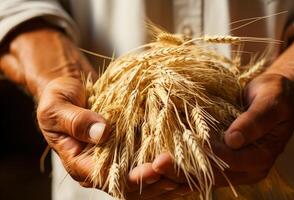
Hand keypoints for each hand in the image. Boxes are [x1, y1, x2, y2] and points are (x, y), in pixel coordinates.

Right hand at [0, 21, 188, 198]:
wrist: (68, 90)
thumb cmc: (58, 98)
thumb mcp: (57, 107)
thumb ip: (76, 121)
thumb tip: (103, 132)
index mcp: (80, 163)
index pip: (110, 180)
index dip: (135, 178)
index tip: (157, 167)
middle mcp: (99, 168)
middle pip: (130, 188)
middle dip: (156, 182)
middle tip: (181, 172)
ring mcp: (114, 160)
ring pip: (141, 182)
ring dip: (164, 180)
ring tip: (188, 175)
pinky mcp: (125, 150)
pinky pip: (144, 164)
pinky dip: (162, 168)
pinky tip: (182, 165)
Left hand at [131, 29, 293, 198]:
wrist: (280, 94)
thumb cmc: (276, 94)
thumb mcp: (271, 101)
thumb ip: (255, 121)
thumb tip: (233, 140)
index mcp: (258, 159)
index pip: (223, 165)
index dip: (194, 162)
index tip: (165, 158)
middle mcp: (244, 169)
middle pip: (205, 177)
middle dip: (173, 175)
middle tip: (143, 172)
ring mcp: (232, 167)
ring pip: (197, 178)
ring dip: (168, 178)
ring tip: (139, 176)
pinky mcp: (222, 160)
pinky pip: (196, 170)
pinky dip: (175, 171)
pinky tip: (153, 170)